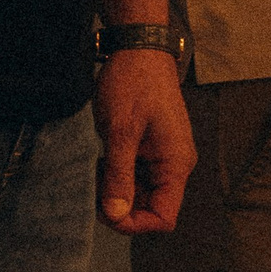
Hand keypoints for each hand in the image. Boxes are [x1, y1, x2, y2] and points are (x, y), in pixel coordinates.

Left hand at [93, 50, 195, 232]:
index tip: (106, 210)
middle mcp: (176, 164)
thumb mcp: (120, 132)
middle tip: (95, 184)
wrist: (139, 48)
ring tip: (98, 168)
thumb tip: (115, 215)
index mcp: (176, 163)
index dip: (135, 223)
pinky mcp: (153, 147)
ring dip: (117, 190)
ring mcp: (165, 155)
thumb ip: (119, 177)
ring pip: (142, 193)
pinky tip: (104, 159)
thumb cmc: (134, 84)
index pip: (164, 217)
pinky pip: (138, 175)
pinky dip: (118, 175)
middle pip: (152, 207)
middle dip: (121, 205)